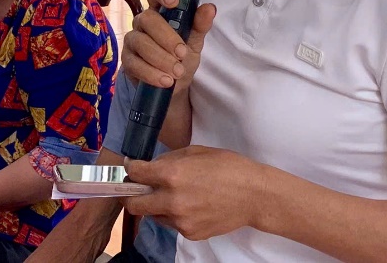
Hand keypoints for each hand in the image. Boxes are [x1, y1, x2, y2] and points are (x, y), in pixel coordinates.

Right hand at [121, 0, 216, 89]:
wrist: (174, 84)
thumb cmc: (182, 56)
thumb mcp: (195, 41)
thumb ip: (200, 25)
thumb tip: (209, 7)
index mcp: (160, 10)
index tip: (174, 1)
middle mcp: (143, 21)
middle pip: (147, 18)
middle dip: (166, 36)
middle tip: (182, 53)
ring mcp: (133, 40)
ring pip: (140, 42)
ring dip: (160, 58)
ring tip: (177, 71)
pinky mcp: (127, 60)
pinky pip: (133, 64)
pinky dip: (151, 73)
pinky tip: (165, 81)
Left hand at [124, 146, 263, 241]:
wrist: (255, 196)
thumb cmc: (229, 168)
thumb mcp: (197, 152)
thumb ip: (170, 159)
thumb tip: (153, 166)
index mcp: (172, 175)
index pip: (135, 173)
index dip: (131, 169)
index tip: (132, 168)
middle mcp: (171, 200)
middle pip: (133, 205)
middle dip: (132, 195)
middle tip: (140, 189)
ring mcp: (180, 220)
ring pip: (153, 215)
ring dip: (157, 205)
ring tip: (177, 196)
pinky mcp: (189, 233)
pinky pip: (172, 224)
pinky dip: (176, 215)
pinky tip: (193, 205)